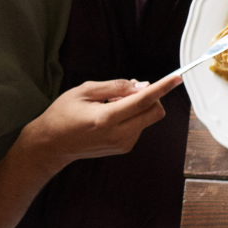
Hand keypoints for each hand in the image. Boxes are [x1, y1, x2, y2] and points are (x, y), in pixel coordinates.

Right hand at [15, 76, 181, 167]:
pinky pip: (139, 126)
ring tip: (110, 105)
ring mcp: (123, 144)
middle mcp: (118, 134)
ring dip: (138, 107)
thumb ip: (115, 86)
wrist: (51, 145)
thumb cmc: (63, 114)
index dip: (162, 88)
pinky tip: (111, 117)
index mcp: (106, 118)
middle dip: (151, 98)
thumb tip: (141, 86)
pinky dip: (132, 117)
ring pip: (147, 119)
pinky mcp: (125, 148)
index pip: (143, 101)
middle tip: (128, 91)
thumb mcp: (83, 91)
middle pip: (155, 112)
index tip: (177, 79)